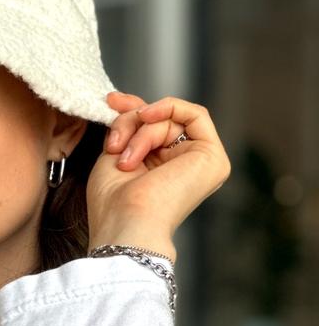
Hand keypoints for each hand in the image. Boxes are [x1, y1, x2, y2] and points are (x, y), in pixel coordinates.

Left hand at [85, 91, 230, 262]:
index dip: (131, 110)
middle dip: (130, 120)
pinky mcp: (214, 158)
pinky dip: (168, 108)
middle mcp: (184, 167)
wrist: (126, 224)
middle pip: (159, 121)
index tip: (111, 102)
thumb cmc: (113, 203)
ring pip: (170, 119)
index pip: (152, 128)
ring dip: (140, 131)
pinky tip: (147, 116)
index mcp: (161, 171)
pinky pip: (195, 114)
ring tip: (126, 160)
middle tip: (113, 142)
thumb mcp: (115, 154)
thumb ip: (128, 129)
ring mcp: (201, 163)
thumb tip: (127, 102)